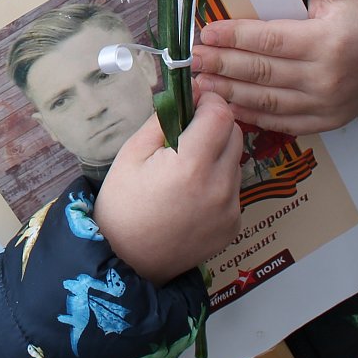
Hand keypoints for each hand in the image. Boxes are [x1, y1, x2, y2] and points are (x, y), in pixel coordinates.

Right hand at [93, 92, 242, 284]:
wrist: (127, 261)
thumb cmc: (122, 204)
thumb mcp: (132, 153)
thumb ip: (162, 120)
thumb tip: (184, 96)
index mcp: (192, 164)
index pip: (221, 114)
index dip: (209, 100)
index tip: (194, 101)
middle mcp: (220, 185)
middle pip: (234, 134)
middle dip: (215, 124)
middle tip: (187, 132)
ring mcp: (231, 208)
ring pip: (236, 161)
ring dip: (218, 154)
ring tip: (186, 168)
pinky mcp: (234, 225)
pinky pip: (233, 188)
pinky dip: (218, 182)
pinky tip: (192, 194)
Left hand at [191, 0, 357, 134]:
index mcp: (327, 41)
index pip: (269, 40)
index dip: (235, 37)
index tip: (206, 32)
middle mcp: (326, 77)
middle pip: (262, 73)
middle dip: (222, 65)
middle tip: (190, 60)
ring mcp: (325, 105)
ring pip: (267, 101)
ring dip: (229, 94)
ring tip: (198, 84)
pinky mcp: (326, 122)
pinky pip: (281, 122)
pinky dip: (252, 116)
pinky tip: (226, 107)